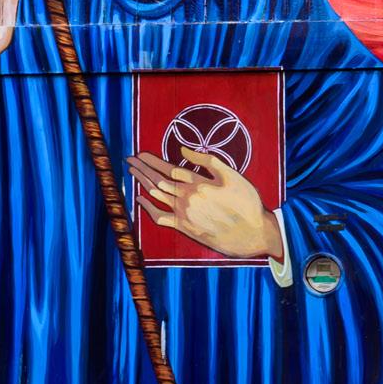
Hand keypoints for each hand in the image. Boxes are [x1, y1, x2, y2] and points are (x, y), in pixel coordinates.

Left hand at [129, 149, 284, 263]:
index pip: (168, 169)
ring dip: (142, 182)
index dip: (152, 161)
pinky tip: (139, 200)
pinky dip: (147, 208)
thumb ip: (207, 161)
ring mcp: (183, 214)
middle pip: (157, 181)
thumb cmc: (246, 202)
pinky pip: (160, 217)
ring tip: (132, 173)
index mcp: (198, 184)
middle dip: (142, 169)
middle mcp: (187, 198)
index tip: (141, 154)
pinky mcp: (184, 228)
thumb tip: (183, 149)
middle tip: (130, 161)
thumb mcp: (232, 175)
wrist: (252, 234)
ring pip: (156, 196)